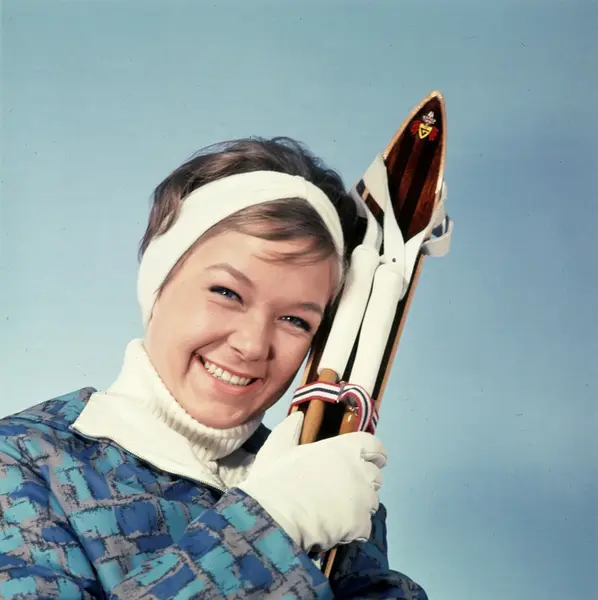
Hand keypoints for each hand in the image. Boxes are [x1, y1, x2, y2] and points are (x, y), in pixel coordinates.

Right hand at [237, 410, 386, 552]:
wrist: (274, 517)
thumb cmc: (276, 478)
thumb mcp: (277, 446)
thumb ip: (291, 429)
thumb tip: (298, 417)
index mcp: (345, 448)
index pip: (375, 447)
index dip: (373, 454)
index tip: (367, 460)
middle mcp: (360, 471)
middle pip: (375, 476)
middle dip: (363, 482)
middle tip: (343, 489)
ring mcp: (363, 499)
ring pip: (372, 502)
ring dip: (360, 506)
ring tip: (338, 512)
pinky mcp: (361, 525)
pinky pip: (365, 527)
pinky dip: (354, 529)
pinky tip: (336, 530)